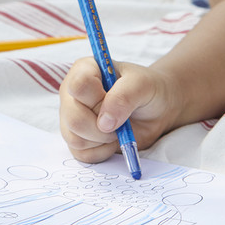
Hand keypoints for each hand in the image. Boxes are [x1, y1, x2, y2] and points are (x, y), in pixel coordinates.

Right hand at [59, 57, 181, 161]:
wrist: (154, 109)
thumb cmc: (146, 89)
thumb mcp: (142, 84)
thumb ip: (124, 96)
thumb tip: (104, 123)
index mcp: (84, 70)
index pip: (78, 85)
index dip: (97, 100)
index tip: (114, 101)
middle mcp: (72, 94)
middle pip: (74, 118)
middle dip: (102, 127)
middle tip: (121, 122)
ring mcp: (70, 117)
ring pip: (75, 139)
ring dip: (103, 140)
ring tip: (118, 128)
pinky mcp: (76, 139)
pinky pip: (82, 154)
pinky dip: (102, 151)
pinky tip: (112, 139)